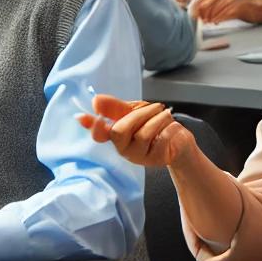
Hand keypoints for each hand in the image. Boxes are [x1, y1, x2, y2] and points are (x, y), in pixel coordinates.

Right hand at [78, 96, 196, 167]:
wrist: (179, 140)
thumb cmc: (154, 124)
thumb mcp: (135, 111)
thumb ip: (115, 107)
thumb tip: (95, 100)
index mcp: (115, 135)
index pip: (99, 133)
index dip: (92, 126)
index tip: (82, 117)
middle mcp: (123, 148)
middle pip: (119, 131)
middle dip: (140, 114)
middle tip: (156, 106)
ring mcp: (138, 156)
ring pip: (143, 133)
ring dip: (158, 118)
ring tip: (166, 114)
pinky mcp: (154, 160)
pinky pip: (160, 138)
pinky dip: (169, 127)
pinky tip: (171, 127)